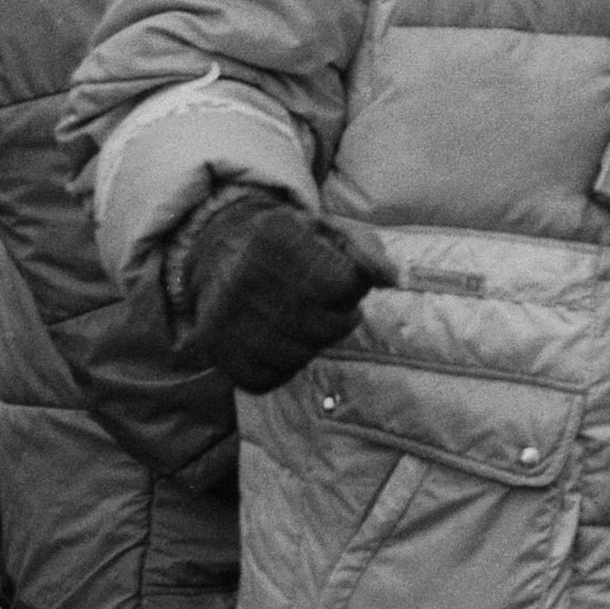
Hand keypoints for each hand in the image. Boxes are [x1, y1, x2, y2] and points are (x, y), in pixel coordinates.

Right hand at [176, 188, 394, 392]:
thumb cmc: (290, 243)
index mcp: (278, 238)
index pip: (344, 283)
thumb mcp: (328, 230)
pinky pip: (267, 378)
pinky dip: (283, 366)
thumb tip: (394, 279)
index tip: (340, 276)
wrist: (220, 253)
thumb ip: (366, 251)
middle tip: (326, 304)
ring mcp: (225, 316)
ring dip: (312, 344)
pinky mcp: (215, 348)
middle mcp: (245, 277)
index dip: (353, 285)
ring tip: (302, 321)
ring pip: (299, 356)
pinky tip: (280, 341)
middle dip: (339, 319)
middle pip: (326, 326)